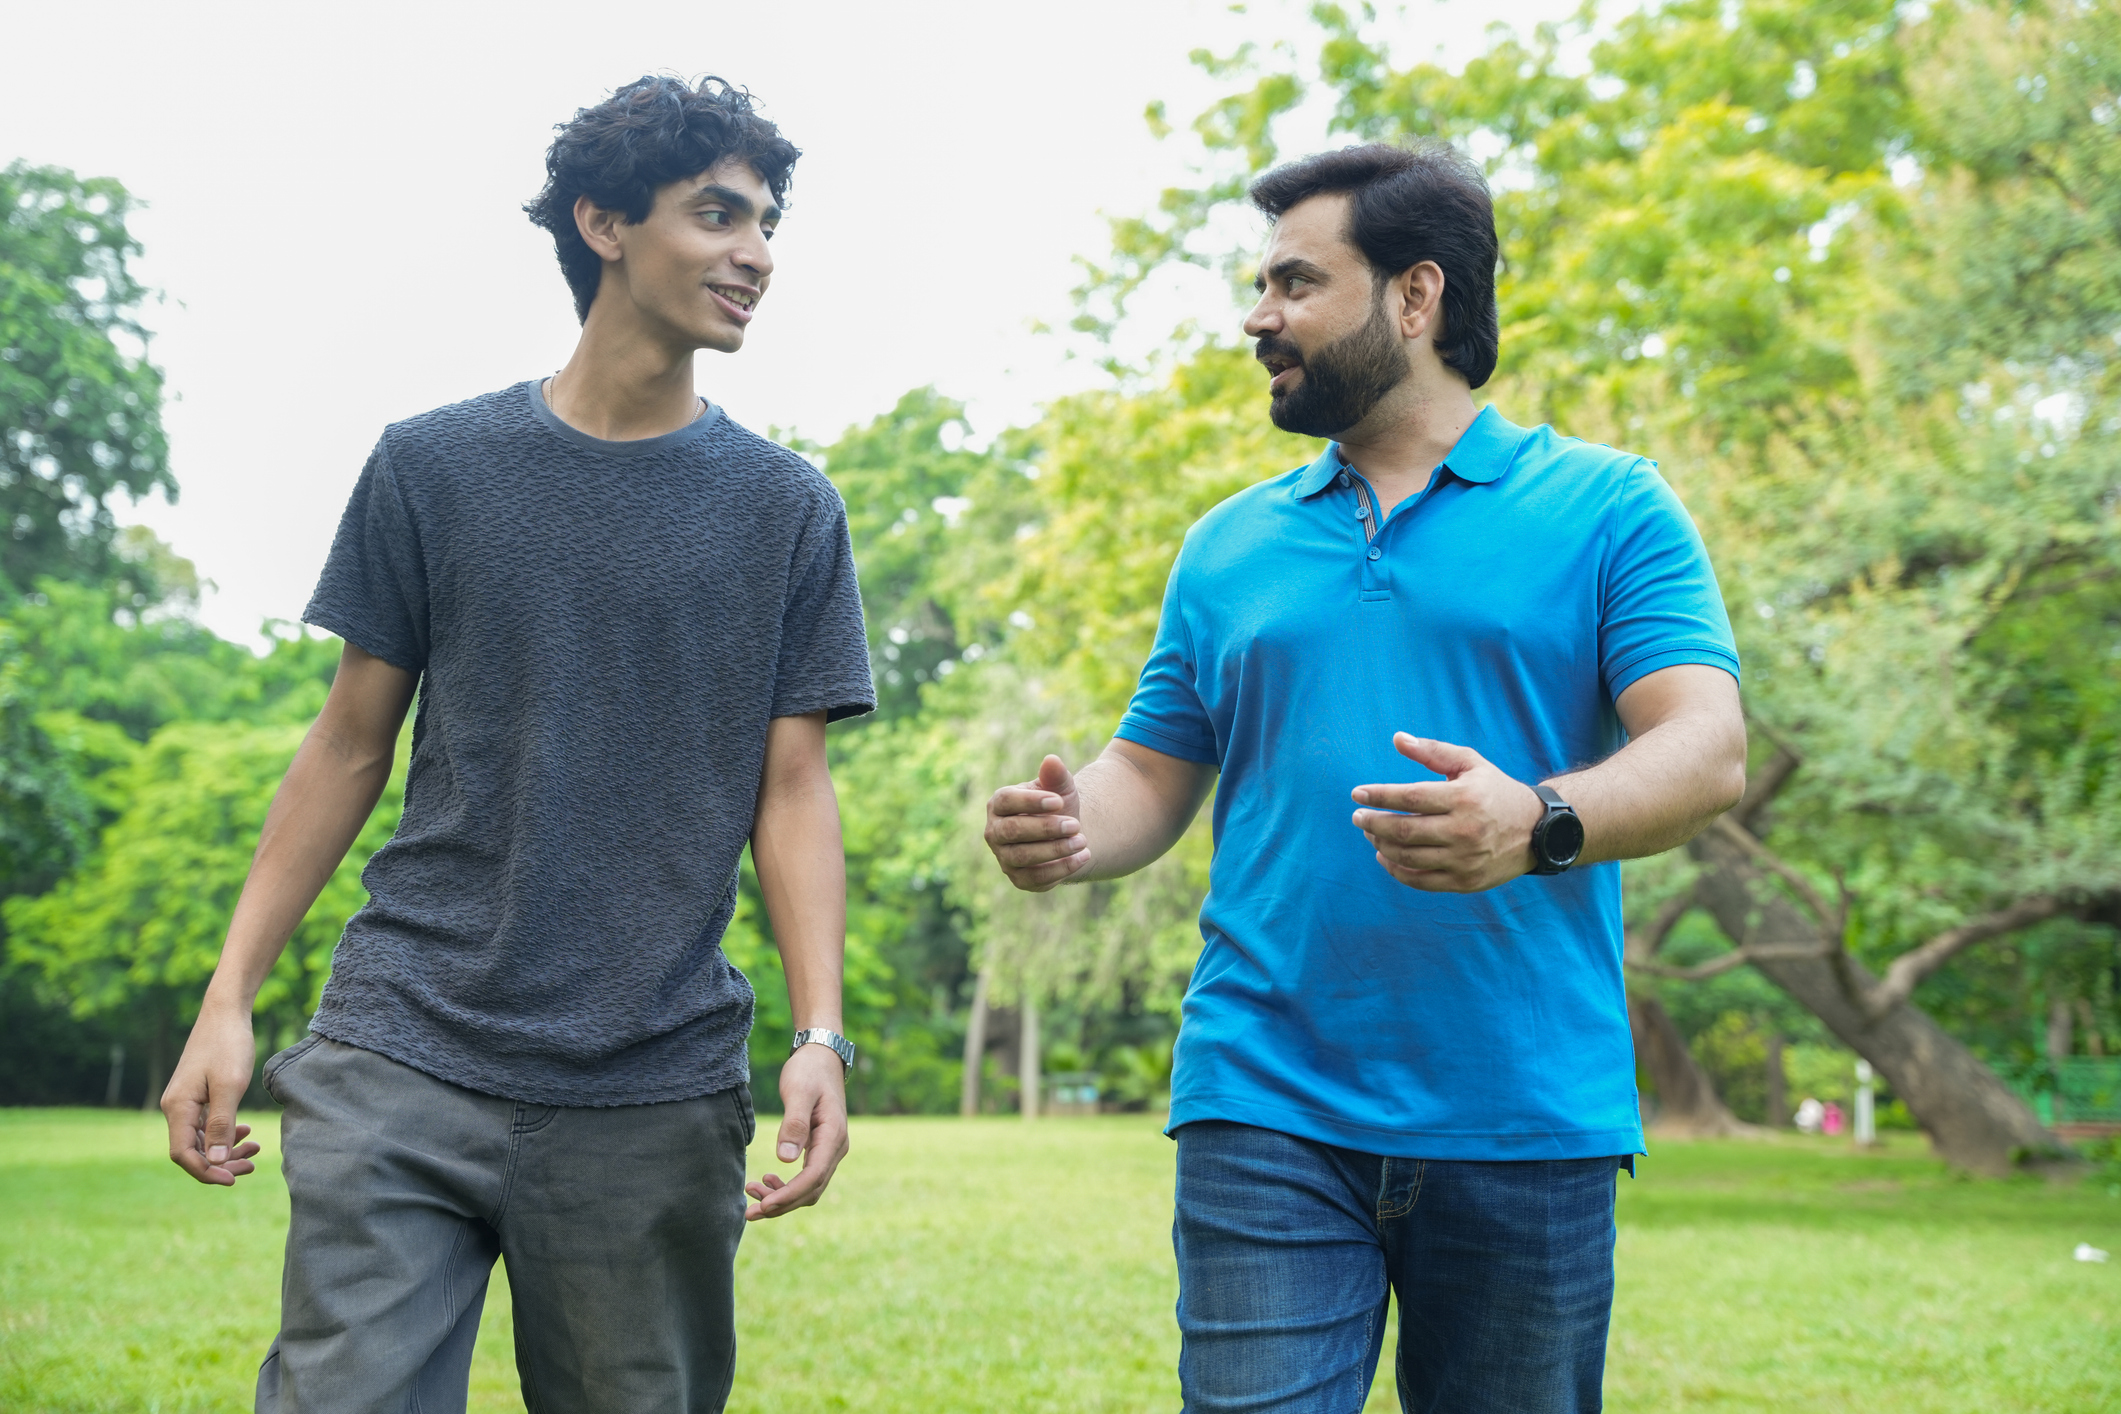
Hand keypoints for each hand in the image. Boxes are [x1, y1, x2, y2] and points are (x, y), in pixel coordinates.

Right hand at [162, 1001, 263, 1185]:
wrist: (225, 1012)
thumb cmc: (228, 1045)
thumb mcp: (230, 1086)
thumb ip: (222, 1125)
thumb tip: (217, 1162)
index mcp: (177, 1108)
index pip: (183, 1155)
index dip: (207, 1172)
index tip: (234, 1179)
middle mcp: (175, 1107)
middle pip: (192, 1151)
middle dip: (220, 1163)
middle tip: (251, 1166)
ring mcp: (184, 1101)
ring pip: (201, 1139)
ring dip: (226, 1150)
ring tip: (255, 1150)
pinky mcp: (196, 1095)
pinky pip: (206, 1125)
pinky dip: (226, 1133)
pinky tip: (246, 1133)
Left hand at [745, 1041, 849, 1220]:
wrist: (821, 1057)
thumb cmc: (809, 1072)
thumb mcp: (799, 1092)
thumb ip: (794, 1124)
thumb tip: (785, 1160)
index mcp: (834, 1136)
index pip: (813, 1177)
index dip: (789, 1195)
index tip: (764, 1205)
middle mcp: (836, 1148)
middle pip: (811, 1190)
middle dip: (781, 1205)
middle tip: (749, 1213)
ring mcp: (830, 1150)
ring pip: (809, 1188)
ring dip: (782, 1198)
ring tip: (752, 1193)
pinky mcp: (820, 1149)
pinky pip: (807, 1177)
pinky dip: (787, 1186)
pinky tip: (767, 1180)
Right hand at [983, 755, 1089, 891]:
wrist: (1065, 834)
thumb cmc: (1057, 806)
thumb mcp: (1060, 788)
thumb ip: (1055, 775)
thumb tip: (1051, 760)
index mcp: (999, 804)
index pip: (1006, 801)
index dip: (1031, 801)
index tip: (1059, 801)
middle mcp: (995, 831)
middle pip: (1012, 831)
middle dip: (1046, 828)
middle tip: (1076, 824)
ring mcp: (1004, 857)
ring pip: (1023, 856)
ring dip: (1056, 849)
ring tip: (1083, 841)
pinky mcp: (1018, 879)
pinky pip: (1035, 878)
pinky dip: (1061, 868)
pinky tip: (1083, 857)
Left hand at [1350, 733, 1544, 893]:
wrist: (1538, 831)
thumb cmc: (1497, 792)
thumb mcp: (1471, 764)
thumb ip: (1433, 751)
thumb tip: (1397, 739)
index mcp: (1464, 798)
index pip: (1410, 798)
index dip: (1379, 796)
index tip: (1357, 794)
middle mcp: (1464, 831)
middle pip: (1404, 831)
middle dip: (1373, 823)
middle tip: (1358, 817)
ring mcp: (1464, 860)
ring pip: (1408, 857)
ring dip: (1381, 845)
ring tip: (1371, 833)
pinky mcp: (1465, 882)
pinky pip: (1420, 880)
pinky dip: (1396, 870)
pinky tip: (1385, 856)